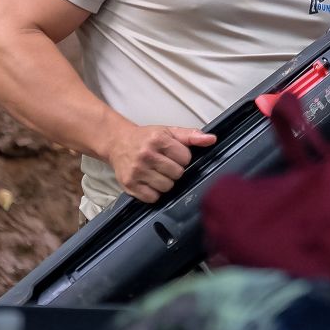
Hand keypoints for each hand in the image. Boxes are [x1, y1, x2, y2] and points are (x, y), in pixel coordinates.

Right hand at [100, 123, 216, 202]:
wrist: (118, 142)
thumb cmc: (146, 138)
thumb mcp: (169, 131)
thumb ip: (191, 135)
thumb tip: (211, 139)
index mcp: (158, 139)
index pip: (185, 158)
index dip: (183, 158)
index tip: (174, 155)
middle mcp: (146, 155)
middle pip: (177, 174)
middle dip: (175, 171)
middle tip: (165, 165)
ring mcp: (136, 170)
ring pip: (166, 187)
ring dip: (165, 182)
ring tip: (157, 173)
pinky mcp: (129, 184)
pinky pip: (152, 198)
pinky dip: (154, 192)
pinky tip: (150, 182)